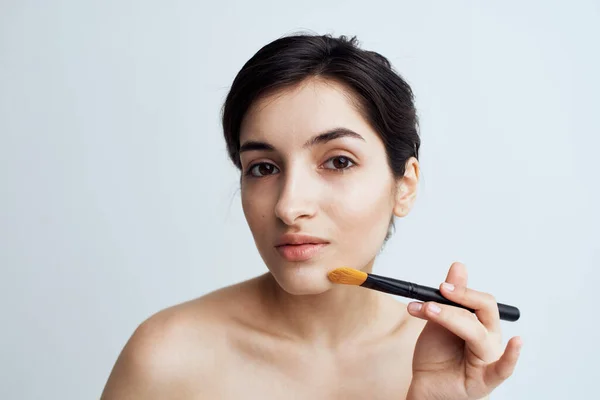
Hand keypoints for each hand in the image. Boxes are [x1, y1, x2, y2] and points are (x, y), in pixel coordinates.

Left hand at [405, 262, 521, 399]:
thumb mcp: (438, 320)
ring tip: (427, 310)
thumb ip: (450, 297)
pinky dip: (511, 356)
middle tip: (438, 292)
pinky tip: (517, 343)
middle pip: (484, 311)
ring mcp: (490, 358)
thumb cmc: (438, 355)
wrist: (427, 386)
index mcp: (481, 324)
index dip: (462, 290)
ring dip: (450, 317)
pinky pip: (503, 368)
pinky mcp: (486, 380)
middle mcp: (489, 339)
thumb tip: (459, 266)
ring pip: (477, 332)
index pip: (480, 301)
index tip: (441, 286)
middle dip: (460, 298)